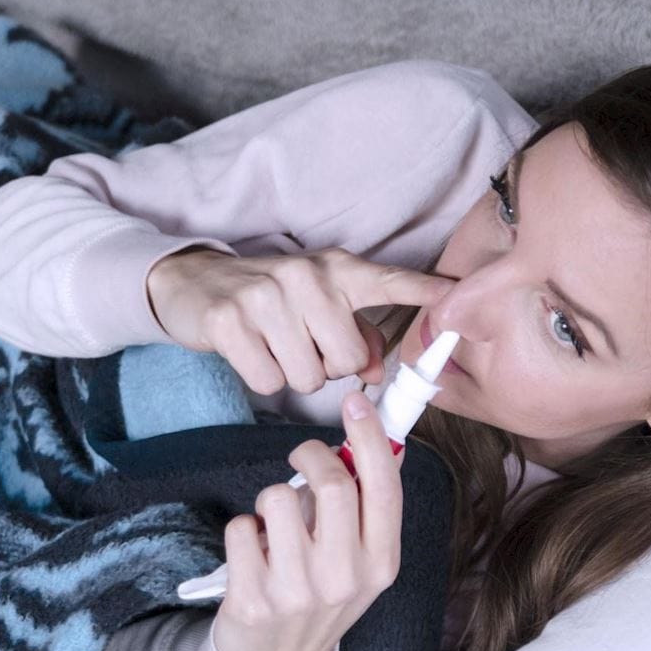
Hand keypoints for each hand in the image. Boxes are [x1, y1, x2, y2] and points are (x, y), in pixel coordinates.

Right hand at [146, 246, 454, 392]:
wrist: (194, 282)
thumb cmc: (270, 299)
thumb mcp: (318, 307)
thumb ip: (357, 336)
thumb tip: (378, 369)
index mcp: (336, 270)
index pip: (389, 281)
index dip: (424, 290)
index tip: (457, 292)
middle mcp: (305, 276)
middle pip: (346, 360)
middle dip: (328, 368)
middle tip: (302, 346)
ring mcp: (265, 296)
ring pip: (308, 377)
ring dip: (293, 374)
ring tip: (274, 345)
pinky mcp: (230, 321)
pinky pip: (269, 381)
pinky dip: (261, 377)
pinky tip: (250, 351)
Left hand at [211, 390, 403, 650]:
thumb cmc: (321, 596)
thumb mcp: (361, 561)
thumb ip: (369, 508)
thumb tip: (382, 443)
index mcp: (381, 563)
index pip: (383, 487)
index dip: (370, 437)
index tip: (355, 403)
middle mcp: (345, 578)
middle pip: (331, 483)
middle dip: (310, 454)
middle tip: (302, 458)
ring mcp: (298, 591)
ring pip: (278, 497)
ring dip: (272, 499)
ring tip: (276, 525)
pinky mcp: (253, 598)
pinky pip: (240, 525)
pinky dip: (242, 529)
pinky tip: (252, 554)